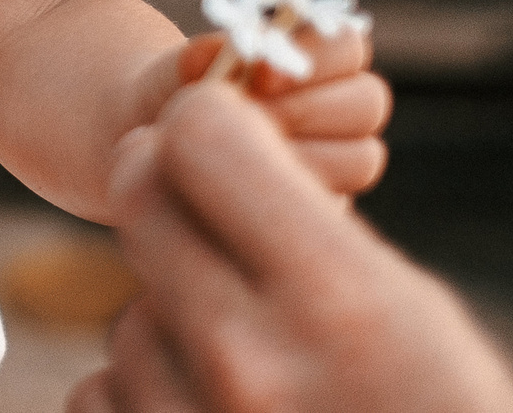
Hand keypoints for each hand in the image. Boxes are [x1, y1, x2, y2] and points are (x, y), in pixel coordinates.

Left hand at [66, 84, 512, 412]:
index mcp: (333, 301)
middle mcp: (243, 359)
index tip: (227, 141)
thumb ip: (307, 231)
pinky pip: (100, 394)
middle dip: (169, 191)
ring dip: (166, 321)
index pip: (198, 137)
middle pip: (139, 199)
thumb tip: (210, 144)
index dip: (212, 127)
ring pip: (123, 310)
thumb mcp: (413, 317)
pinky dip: (141, 398)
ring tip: (247, 369)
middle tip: (207, 215)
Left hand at [169, 20, 390, 194]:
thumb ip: (194, 59)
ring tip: (245, 154)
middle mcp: (339, 108)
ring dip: (309, 155)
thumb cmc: (179, 102)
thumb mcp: (172, 78)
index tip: (260, 74)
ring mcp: (342, 158)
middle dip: (309, 109)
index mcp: (314, 60)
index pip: (347, 45)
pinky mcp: (330, 204)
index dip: (316, 55)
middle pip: (368, 101)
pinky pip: (341, 203)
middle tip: (250, 118)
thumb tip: (219, 50)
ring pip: (364, 156)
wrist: (163, 154)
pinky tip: (250, 190)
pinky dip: (297, 194)